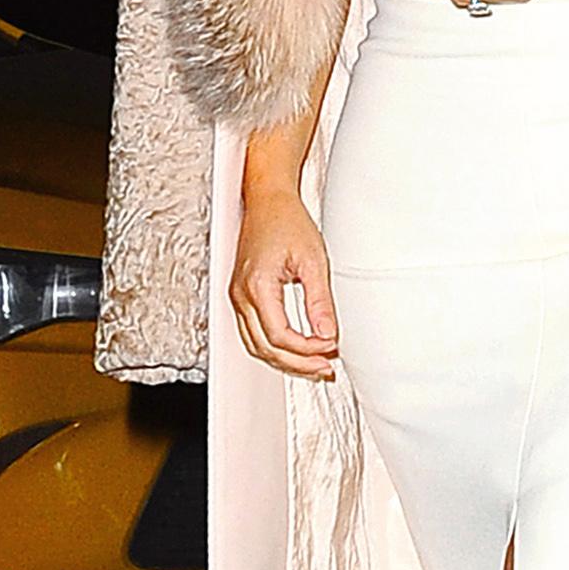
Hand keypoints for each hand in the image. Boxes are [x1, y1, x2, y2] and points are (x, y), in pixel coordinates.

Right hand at [230, 186, 338, 380]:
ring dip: (284, 360)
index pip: (279, 336)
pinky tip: (296, 348)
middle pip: (264, 348)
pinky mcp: (241, 296)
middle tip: (325, 368)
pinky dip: (274, 347)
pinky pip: (253, 332)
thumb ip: (320, 300)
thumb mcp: (314, 260)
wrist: (267, 201)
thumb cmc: (287, 221)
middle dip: (296, 363)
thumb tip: (328, 334)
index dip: (306, 349)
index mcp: (257, 287)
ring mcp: (237, 297)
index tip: (330, 347)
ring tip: (314, 364)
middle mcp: (240, 296)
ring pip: (255, 345)